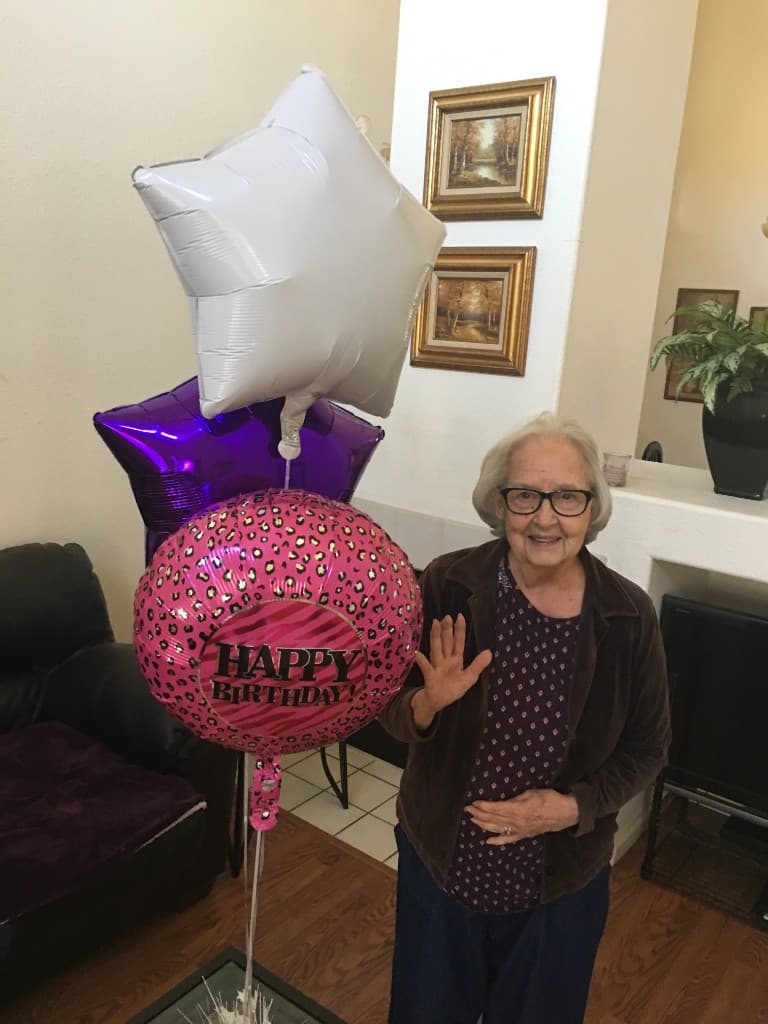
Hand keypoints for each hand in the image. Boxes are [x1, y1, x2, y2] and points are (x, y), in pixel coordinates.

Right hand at [411, 614, 491, 728]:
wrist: (437, 702)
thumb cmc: (452, 689)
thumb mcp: (469, 678)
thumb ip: (478, 665)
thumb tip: (489, 652)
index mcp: (456, 660)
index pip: (459, 642)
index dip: (460, 630)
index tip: (459, 616)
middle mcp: (445, 660)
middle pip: (447, 642)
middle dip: (447, 629)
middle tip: (447, 617)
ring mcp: (437, 666)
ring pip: (437, 649)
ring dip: (436, 636)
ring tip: (435, 623)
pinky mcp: (430, 676)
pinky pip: (426, 667)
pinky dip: (421, 661)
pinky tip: (417, 653)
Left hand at [466, 789, 578, 844]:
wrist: (565, 813)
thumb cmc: (548, 799)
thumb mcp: (530, 793)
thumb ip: (515, 799)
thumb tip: (503, 801)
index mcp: (518, 810)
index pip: (495, 809)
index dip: (483, 806)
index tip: (474, 802)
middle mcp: (516, 822)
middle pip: (494, 819)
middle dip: (479, 814)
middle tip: (468, 809)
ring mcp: (520, 830)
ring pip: (498, 828)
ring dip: (484, 824)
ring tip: (473, 819)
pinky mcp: (524, 835)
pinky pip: (508, 839)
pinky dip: (497, 840)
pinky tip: (487, 840)